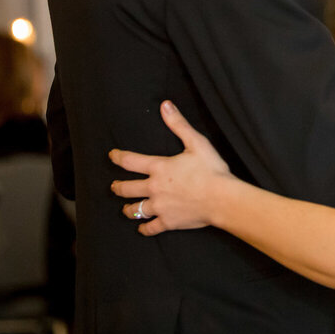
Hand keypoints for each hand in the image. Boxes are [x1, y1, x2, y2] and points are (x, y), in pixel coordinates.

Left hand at [110, 101, 232, 234]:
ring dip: (128, 208)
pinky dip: (144, 228)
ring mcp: (160, 207)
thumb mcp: (196, 142)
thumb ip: (178, 124)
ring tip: (125, 209)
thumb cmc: (211, 170)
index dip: (118, 157)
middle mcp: (154, 188)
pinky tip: (142, 227)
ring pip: (135, 210)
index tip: (112, 156)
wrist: (221, 198)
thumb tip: (165, 105)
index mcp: (159, 168)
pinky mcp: (168, 222)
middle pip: (126, 189)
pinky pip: (150, 227)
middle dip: (117, 187)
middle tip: (114, 186)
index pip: (130, 161)